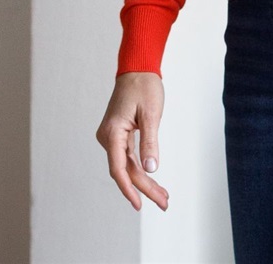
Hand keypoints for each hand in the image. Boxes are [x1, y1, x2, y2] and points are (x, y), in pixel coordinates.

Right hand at [95, 71, 168, 211]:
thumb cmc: (144, 86)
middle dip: (145, 188)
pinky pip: (127, 157)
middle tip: (165, 202)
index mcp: (113, 132)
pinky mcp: (117, 135)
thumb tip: (151, 169)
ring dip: (144, 181)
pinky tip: (152, 180)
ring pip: (127, 165)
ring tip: (163, 196)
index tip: (140, 204)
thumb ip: (150, 141)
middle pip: (125, 170)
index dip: (129, 189)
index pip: (119, 169)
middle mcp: (107, 137)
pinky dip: (140, 169)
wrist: (137, 68)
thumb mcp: (152, 113)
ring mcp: (111, 137)